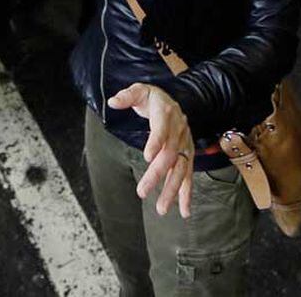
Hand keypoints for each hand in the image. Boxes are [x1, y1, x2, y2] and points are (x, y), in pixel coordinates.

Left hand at [107, 83, 193, 217]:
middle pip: (170, 154)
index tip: (147, 156)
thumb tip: (112, 102)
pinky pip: (188, 175)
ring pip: (180, 169)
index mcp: (166, 113)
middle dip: (157, 174)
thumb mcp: (139, 91)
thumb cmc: (153, 98)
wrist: (174, 100)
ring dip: (172, 190)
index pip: (162, 129)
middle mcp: (179, 130)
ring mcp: (185, 144)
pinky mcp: (187, 155)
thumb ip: (127, 96)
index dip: (156, 142)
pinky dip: (187, 193)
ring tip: (162, 209)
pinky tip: (184, 211)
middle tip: (142, 191)